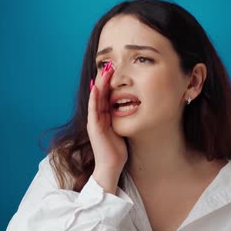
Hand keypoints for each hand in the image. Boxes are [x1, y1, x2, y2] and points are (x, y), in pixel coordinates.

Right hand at [87, 62, 127, 192]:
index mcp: (105, 117)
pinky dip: (94, 97)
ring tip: (104, 70)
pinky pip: (93, 109)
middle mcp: (98, 117)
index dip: (110, 82)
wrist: (111, 167)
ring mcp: (94, 121)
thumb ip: (125, 119)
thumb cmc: (119, 151)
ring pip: (96, 98)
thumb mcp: (124, 130)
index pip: (106, 96)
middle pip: (100, 93)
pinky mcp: (93, 127)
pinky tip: (97, 87)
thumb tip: (138, 109)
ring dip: (99, 83)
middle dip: (104, 78)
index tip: (116, 69)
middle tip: (110, 64)